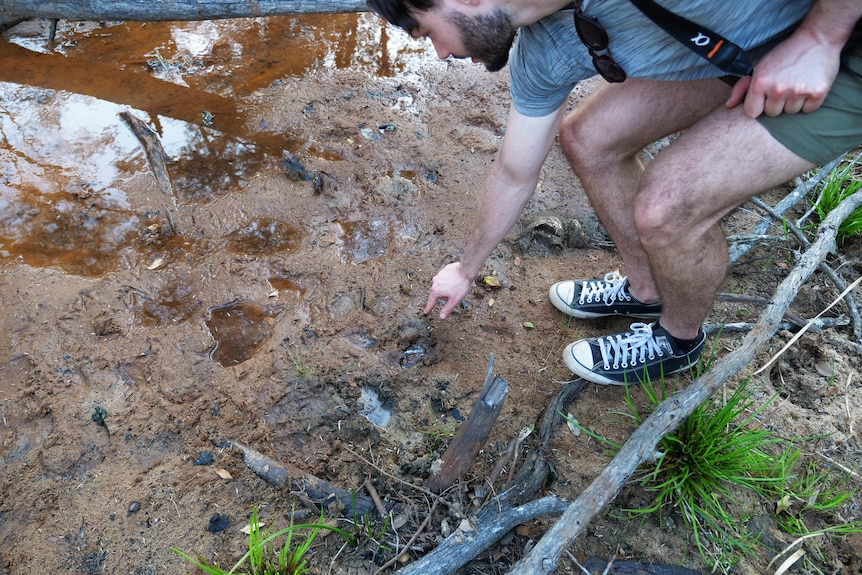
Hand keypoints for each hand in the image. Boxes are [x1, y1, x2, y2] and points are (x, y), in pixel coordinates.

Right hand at [423, 262, 472, 318]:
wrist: (465, 270)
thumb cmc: (460, 285)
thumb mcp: (454, 300)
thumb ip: (447, 309)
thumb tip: (441, 316)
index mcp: (436, 291)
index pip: (431, 302)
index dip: (429, 308)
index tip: (426, 312)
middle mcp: (434, 282)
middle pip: (437, 293)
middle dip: (444, 296)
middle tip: (454, 295)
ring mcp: (438, 275)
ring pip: (441, 286)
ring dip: (446, 288)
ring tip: (456, 287)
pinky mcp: (443, 271)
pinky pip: (444, 279)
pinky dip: (448, 281)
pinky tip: (455, 281)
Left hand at [726, 28, 840, 117]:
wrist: (817, 39)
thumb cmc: (784, 54)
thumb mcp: (759, 67)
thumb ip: (741, 87)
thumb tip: (729, 105)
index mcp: (760, 83)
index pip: (752, 112)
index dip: (758, 106)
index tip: (765, 96)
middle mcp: (778, 89)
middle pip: (772, 113)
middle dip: (776, 103)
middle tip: (784, 84)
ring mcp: (798, 91)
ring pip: (791, 112)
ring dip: (793, 102)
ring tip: (797, 83)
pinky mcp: (818, 92)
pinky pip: (808, 109)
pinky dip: (809, 101)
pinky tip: (808, 86)